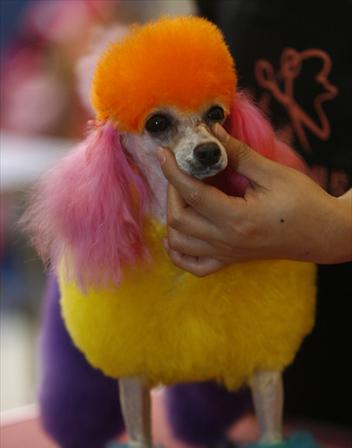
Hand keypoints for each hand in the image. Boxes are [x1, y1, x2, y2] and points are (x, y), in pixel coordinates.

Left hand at [157, 124, 351, 275]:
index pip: (192, 195)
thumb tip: (212, 133)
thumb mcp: (273, 173)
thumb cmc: (304, 202)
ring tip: (183, 196)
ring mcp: (227, 254)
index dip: (173, 171)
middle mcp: (227, 241)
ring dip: (172, 218)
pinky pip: (193, 266)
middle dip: (172, 191)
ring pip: (180, 243)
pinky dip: (178, 252)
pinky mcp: (230, 260)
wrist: (322, 234)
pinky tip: (178, 234)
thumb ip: (238, 155)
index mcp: (238, 219)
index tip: (164, 153)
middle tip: (180, 170)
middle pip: (178, 221)